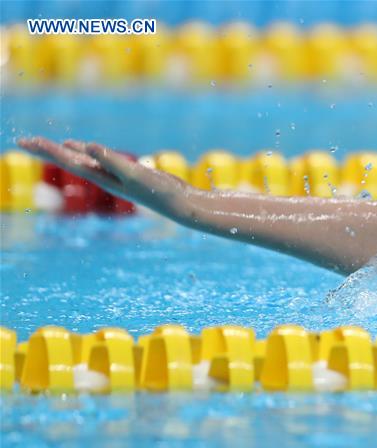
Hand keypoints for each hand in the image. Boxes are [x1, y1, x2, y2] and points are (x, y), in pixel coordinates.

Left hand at [17, 137, 191, 214]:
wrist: (179, 204)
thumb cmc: (159, 192)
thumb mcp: (135, 174)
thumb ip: (111, 161)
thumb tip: (88, 147)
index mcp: (101, 177)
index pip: (67, 160)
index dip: (46, 150)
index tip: (24, 141)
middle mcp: (103, 176)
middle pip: (68, 160)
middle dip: (46, 150)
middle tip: (23, 141)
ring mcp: (114, 175)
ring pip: (82, 159)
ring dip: (64, 150)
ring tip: (46, 144)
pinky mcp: (126, 172)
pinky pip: (99, 158)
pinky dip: (88, 151)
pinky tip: (85, 148)